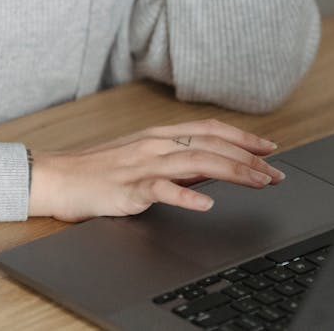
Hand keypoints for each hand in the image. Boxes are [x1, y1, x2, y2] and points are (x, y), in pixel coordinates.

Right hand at [28, 118, 284, 221]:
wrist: (57, 177)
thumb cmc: (98, 169)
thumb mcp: (143, 158)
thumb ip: (177, 161)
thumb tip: (212, 166)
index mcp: (159, 135)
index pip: (211, 130)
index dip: (243, 137)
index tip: (270, 147)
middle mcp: (155, 144)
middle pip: (211, 145)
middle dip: (249, 158)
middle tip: (277, 172)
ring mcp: (143, 164)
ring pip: (196, 162)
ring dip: (232, 171)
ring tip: (258, 182)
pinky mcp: (129, 187)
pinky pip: (162, 190)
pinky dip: (186, 195)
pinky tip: (206, 203)